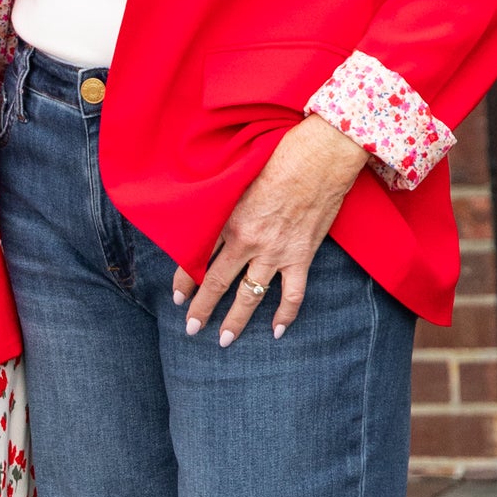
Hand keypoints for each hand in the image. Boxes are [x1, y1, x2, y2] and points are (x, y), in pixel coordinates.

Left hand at [173, 115, 367, 344]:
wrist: (320, 156)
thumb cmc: (277, 157)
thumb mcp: (238, 179)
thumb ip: (223, 203)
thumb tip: (205, 218)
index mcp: (228, 221)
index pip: (196, 257)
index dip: (184, 279)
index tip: (177, 296)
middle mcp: (248, 242)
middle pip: (217, 283)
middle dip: (201, 309)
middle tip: (190, 329)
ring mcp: (276, 252)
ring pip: (250, 296)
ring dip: (236, 321)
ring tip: (224, 340)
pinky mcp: (302, 255)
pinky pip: (293, 294)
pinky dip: (286, 314)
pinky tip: (277, 332)